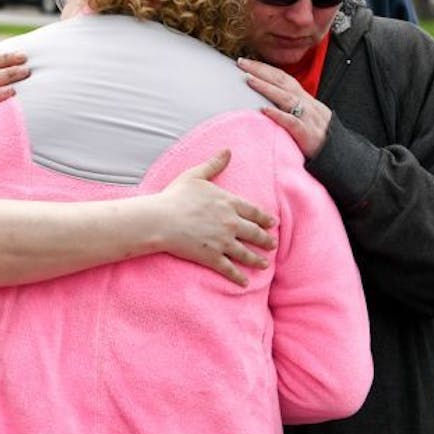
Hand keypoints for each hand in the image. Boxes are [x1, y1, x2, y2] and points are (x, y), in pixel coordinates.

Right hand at [156, 150, 276, 285]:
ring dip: (257, 259)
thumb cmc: (175, 196)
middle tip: (273, 244)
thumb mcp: (195, 175)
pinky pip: (229, 269)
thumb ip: (214, 164)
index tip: (272, 223)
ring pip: (246, 253)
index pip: (254, 211)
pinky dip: (238, 277)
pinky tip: (244, 282)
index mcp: (229, 203)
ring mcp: (222, 241)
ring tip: (264, 264)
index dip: (265, 218)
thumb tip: (227, 150)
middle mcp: (231, 223)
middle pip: (254, 233)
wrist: (161, 219)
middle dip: (266, 240)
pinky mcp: (212, 257)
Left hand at [238, 58, 330, 157]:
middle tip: (241, 62)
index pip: (284, 78)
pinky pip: (292, 122)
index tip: (246, 62)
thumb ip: (291, 109)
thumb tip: (267, 104)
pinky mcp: (308, 134)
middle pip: (283, 81)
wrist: (340, 157)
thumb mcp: (307, 118)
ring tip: (249, 80)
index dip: (266, 68)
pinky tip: (264, 110)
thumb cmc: (320, 139)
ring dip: (266, 87)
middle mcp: (308, 104)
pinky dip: (278, 115)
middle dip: (262, 70)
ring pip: (286, 98)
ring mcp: (309, 118)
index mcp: (306, 100)